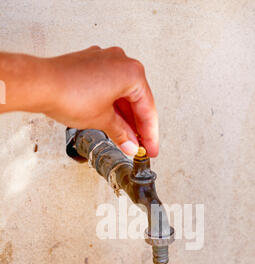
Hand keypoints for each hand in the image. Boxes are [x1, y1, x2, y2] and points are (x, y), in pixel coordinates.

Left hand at [1, 48, 158, 155]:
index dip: (150, 134)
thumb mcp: (103, 120)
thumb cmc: (69, 95)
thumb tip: (130, 143)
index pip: (148, 109)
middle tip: (142, 146)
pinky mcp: (91, 65)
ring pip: (123, 94)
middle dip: (138, 126)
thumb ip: (122, 133)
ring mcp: (105, 61)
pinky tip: (114, 122)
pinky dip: (113, 106)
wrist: (41, 84)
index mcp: (131, 72)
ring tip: (127, 139)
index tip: (151, 149)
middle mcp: (120, 61)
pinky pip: (109, 88)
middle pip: (137, 100)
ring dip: (126, 118)